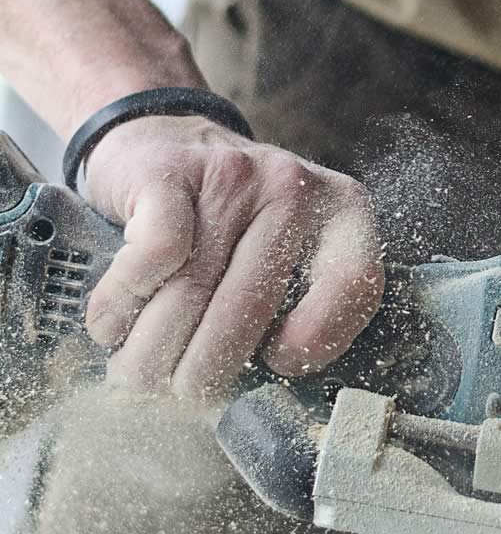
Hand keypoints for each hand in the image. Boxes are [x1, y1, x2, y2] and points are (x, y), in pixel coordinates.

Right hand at [82, 115, 383, 394]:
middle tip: (184, 398)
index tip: (277, 365)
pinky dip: (127, 299)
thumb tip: (264, 386)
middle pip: (254, 302)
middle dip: (209, 365)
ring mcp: (232, 176)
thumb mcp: (290, 250)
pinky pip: (154, 255)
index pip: (355, 285)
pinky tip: (112, 325)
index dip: (319, 339)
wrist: (167, 135)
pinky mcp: (169, 172)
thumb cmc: (235, 221)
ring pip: (195, 286)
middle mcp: (294, 190)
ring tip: (139, 379)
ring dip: (158, 346)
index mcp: (344, 214)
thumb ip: (299, 301)